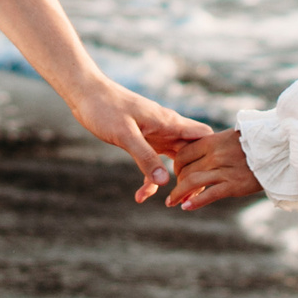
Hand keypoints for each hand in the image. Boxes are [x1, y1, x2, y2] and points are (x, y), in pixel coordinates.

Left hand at [67, 75, 211, 202]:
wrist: (86, 93)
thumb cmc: (106, 108)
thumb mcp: (125, 135)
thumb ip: (145, 157)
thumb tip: (167, 181)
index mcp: (169, 122)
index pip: (203, 136)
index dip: (210, 155)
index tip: (207, 176)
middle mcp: (167, 128)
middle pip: (192, 152)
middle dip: (193, 175)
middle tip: (187, 200)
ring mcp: (156, 135)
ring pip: (174, 160)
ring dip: (172, 181)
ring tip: (170, 203)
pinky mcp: (143, 140)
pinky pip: (153, 163)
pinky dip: (150, 179)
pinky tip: (140, 196)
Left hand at [166, 129, 262, 210]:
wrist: (278, 150)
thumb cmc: (254, 145)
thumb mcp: (230, 138)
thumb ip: (213, 147)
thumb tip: (197, 156)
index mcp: (212, 141)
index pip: (183, 153)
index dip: (176, 165)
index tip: (175, 173)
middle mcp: (215, 155)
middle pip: (186, 170)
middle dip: (177, 182)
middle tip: (176, 190)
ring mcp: (224, 170)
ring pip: (192, 183)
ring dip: (178, 194)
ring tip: (172, 202)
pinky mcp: (233, 185)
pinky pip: (209, 195)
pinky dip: (194, 202)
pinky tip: (186, 206)